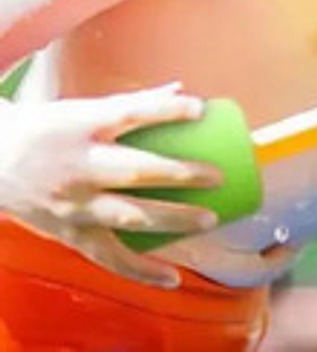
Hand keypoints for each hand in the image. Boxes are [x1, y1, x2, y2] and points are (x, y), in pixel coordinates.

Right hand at [0, 83, 224, 288]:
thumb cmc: (48, 130)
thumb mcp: (84, 108)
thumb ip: (134, 103)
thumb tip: (184, 90)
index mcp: (84, 127)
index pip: (130, 114)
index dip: (165, 110)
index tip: (200, 108)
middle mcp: (79, 166)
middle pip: (135, 170)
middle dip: (179, 174)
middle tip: (217, 177)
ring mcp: (73, 204)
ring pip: (127, 216)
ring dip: (171, 220)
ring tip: (209, 220)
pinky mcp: (69, 234)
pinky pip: (108, 257)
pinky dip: (141, 270)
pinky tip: (173, 277)